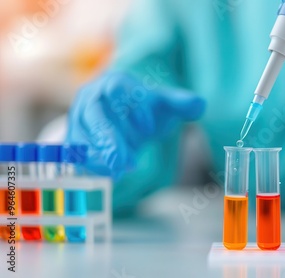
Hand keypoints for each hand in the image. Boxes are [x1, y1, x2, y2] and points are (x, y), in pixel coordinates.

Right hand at [66, 72, 204, 178]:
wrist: (125, 117)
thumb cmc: (146, 109)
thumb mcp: (165, 105)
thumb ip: (181, 104)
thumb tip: (199, 104)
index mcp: (115, 83)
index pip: (118, 89)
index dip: (132, 108)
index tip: (150, 129)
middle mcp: (91, 97)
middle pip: (95, 115)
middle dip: (109, 140)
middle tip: (126, 163)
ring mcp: (79, 117)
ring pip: (81, 135)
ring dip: (99, 156)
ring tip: (119, 172)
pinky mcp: (74, 138)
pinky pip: (75, 151)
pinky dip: (90, 165)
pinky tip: (110, 176)